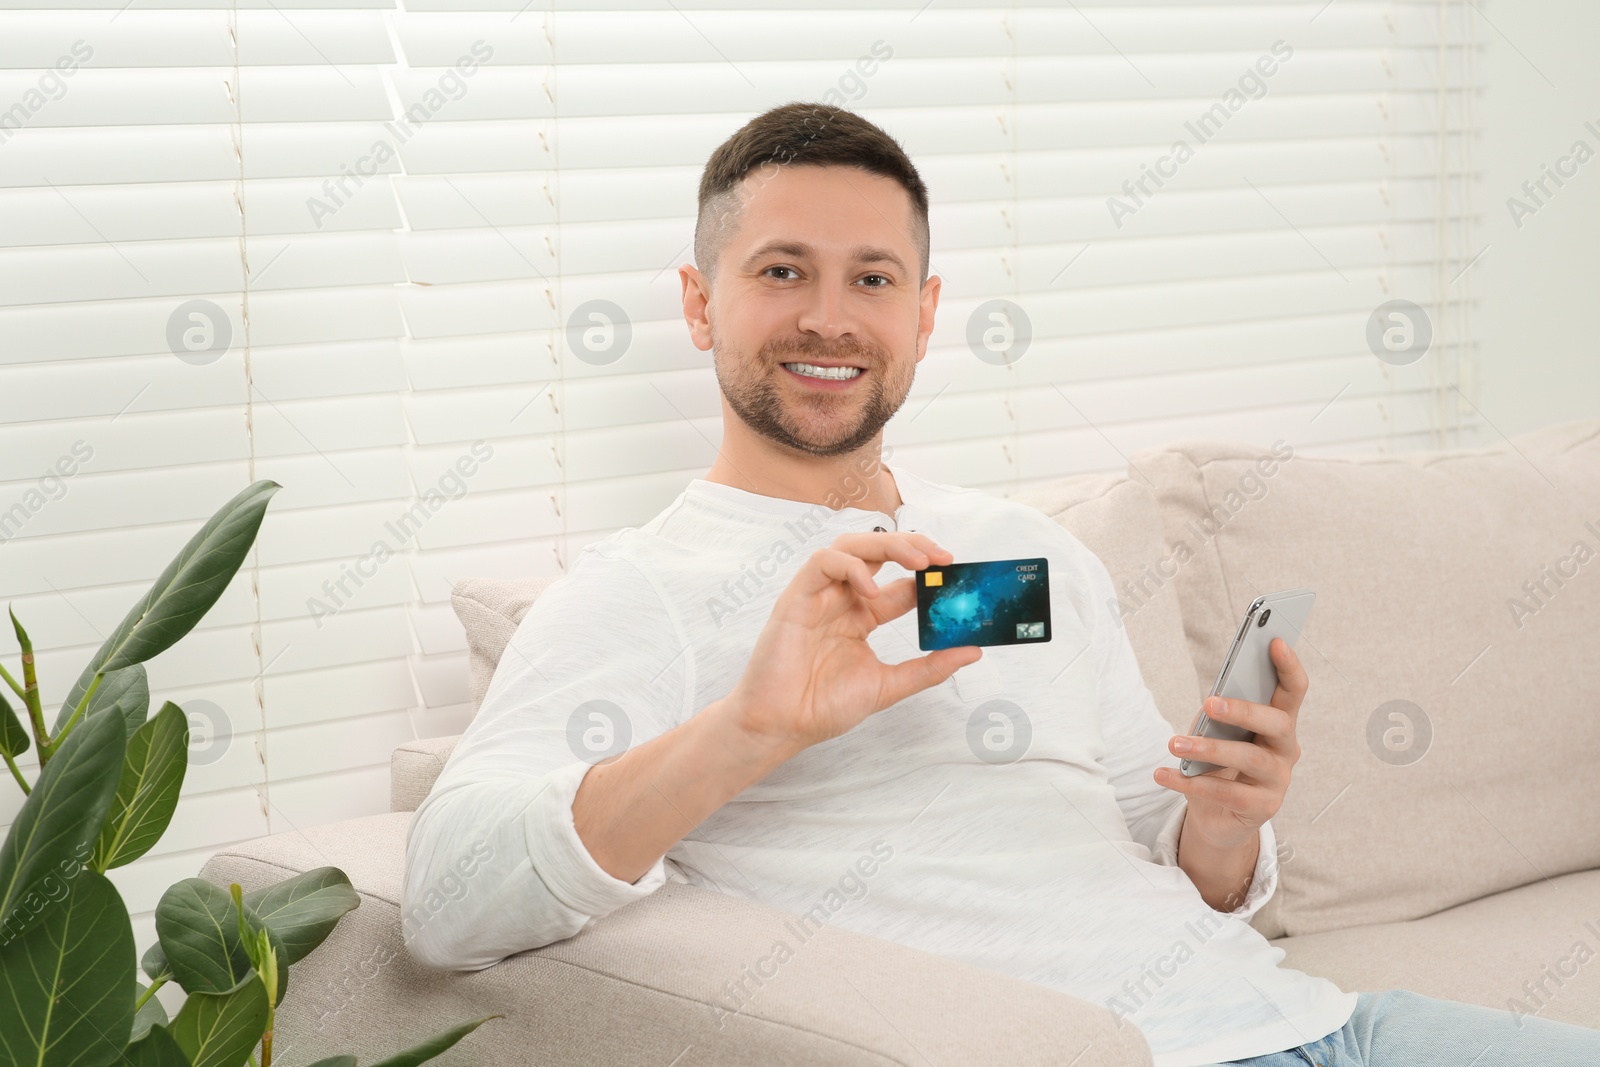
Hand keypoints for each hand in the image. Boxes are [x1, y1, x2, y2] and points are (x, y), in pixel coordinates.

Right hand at [722, 532, 982, 754]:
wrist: (783, 726)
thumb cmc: (823, 707)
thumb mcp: (889, 685)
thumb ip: (929, 668)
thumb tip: (973, 651)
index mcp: (863, 617)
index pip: (900, 583)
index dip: (928, 574)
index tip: (956, 576)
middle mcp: (842, 600)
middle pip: (877, 552)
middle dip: (912, 546)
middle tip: (942, 558)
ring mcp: (819, 596)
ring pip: (850, 546)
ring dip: (886, 545)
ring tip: (917, 561)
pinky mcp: (796, 599)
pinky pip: (822, 563)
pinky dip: (851, 567)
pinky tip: (872, 589)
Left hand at [1154, 637, 1306, 851]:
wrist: (1218, 817)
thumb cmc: (1218, 763)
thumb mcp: (1216, 732)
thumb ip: (1218, 713)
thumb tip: (1211, 700)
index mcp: (1279, 722)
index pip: (1293, 691)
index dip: (1289, 666)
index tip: (1275, 642)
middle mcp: (1286, 749)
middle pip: (1277, 723)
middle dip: (1244, 710)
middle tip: (1209, 701)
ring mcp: (1279, 780)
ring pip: (1250, 759)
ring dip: (1210, 749)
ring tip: (1175, 744)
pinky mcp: (1264, 808)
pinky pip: (1227, 794)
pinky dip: (1191, 784)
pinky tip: (1164, 775)